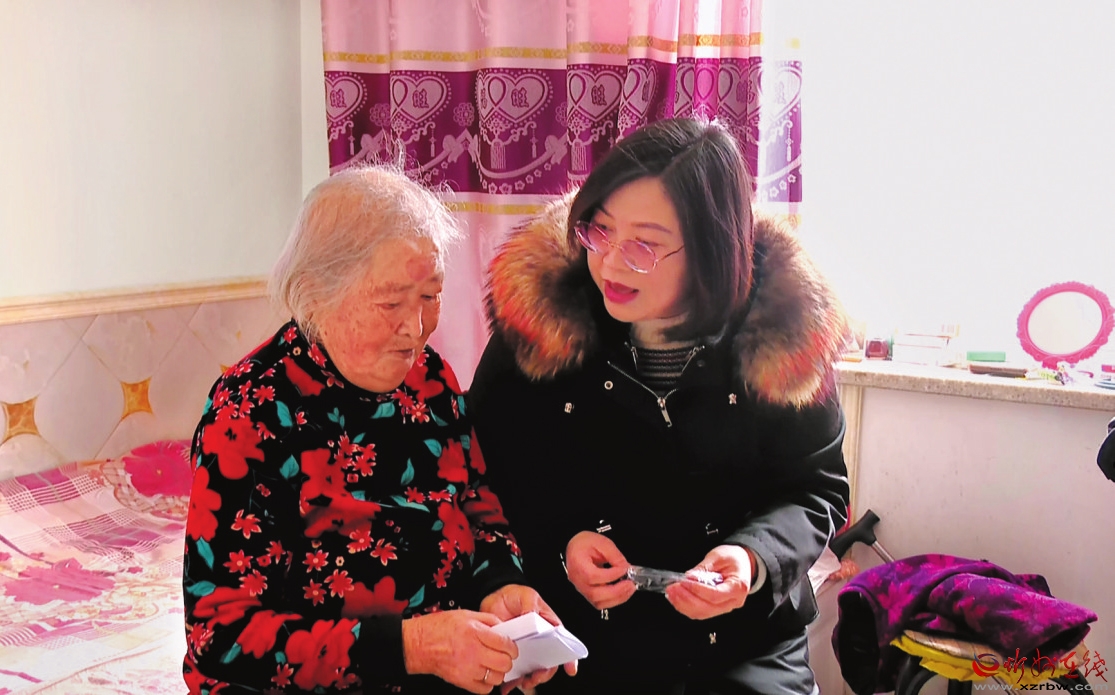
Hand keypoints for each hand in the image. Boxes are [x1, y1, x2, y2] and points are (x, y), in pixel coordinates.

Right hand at [402, 610, 517, 693]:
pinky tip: (483, 674)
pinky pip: (484, 689)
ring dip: (498, 672)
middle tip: (504, 656)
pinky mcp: (461, 681)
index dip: (512, 646)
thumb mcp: (465, 615)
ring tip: (493, 665)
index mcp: (475, 632)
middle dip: (507, 659)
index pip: (505, 643)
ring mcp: (467, 668)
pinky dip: (487, 684)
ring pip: (497, 677)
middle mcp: (473, 651)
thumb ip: (487, 620)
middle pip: (504, 662)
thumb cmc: (438, 628)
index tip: (511, 647)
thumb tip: (504, 627)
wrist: (418, 644)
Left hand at [480, 584, 577, 693]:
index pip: (562, 645)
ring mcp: (524, 649)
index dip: (568, 658)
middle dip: (544, 674)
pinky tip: (506, 686)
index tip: (570, 669)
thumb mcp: (527, 595)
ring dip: (528, 680)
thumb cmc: (517, 595)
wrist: (495, 597)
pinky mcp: (509, 653)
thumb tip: (532, 614)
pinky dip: (510, 680)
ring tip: (522, 683)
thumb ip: (531, 604)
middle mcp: (538, 642)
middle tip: (536, 677)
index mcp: (548, 628)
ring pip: (530, 670)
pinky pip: (512, 670)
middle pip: (547, 663)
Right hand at [565, 531, 635, 609]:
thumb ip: (615, 556)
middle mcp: (577, 580)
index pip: (593, 576)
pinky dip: (613, 600)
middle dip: (617, 592)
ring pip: (598, 602)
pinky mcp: (587, 593)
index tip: (624, 569)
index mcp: (578, 564)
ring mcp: (581, 588)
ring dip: (617, 598)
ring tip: (629, 589)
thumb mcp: (602, 543)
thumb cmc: (585, 543)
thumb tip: (627, 568)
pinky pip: (599, 602)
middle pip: (595, 594)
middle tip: (630, 584)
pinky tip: (622, 592)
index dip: (611, 575)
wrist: (576, 546)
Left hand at [665, 545, 754, 620]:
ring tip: (672, 592)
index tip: (684, 582)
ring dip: (684, 604)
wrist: (743, 563)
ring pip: (702, 613)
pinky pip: (700, 612)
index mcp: (738, 587)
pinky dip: (686, 606)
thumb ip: (703, 569)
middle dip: (686, 599)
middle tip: (673, 588)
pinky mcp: (716, 608)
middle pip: (707, 608)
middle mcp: (733, 601)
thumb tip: (689, 578)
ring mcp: (725, 607)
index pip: (716, 595)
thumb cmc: (734, 558)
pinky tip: (677, 598)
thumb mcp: (718, 557)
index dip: (698, 590)